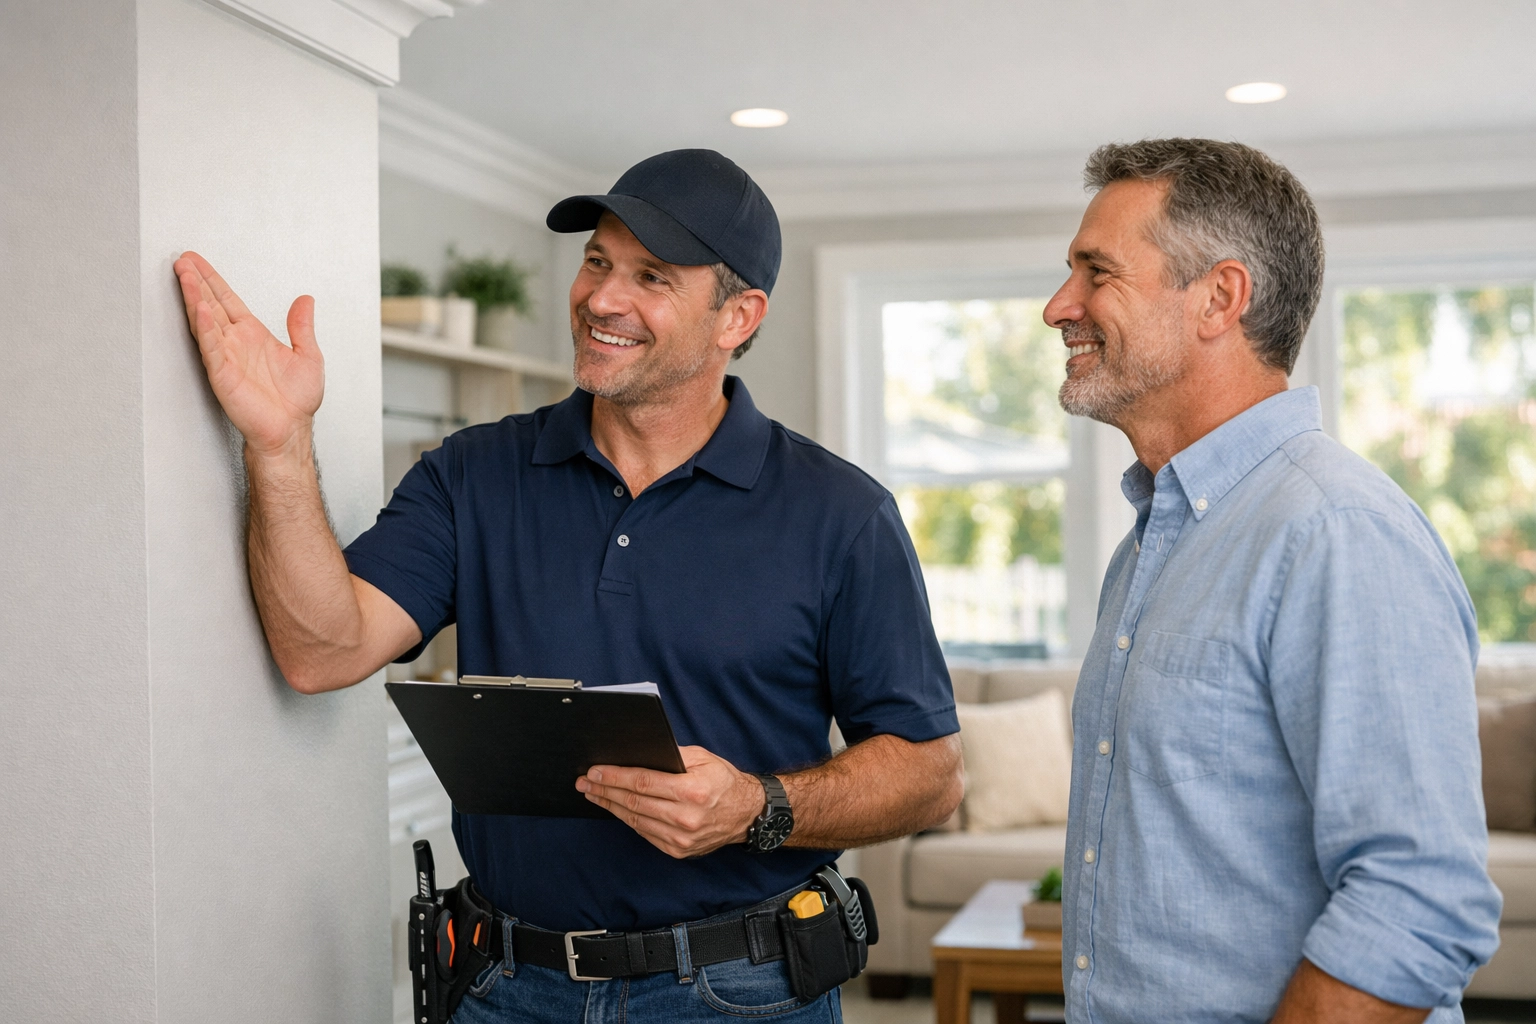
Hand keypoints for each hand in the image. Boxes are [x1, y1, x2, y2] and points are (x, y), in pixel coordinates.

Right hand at [173, 251, 323, 457]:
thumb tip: (306, 300)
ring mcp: (227, 357)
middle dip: (196, 282)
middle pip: (211, 304)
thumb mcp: (308, 355)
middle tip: (182, 260)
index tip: (196, 262)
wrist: (291, 429)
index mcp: (253, 335)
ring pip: (206, 321)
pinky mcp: (223, 374)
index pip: (228, 300)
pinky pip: (212, 347)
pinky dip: (206, 327)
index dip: (212, 281)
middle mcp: (236, 343)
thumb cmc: (296, 400)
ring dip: (194, 297)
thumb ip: (302, 327)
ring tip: (184, 275)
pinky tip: (200, 309)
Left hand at [577, 746, 763, 858]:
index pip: (643, 782)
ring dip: (610, 806)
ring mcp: (681, 838)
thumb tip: (638, 753)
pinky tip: (616, 808)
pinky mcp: (677, 850)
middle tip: (584, 783)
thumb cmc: (725, 782)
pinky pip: (644, 833)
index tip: (594, 771)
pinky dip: (627, 819)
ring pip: (635, 820)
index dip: (614, 777)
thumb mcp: (703, 758)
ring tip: (593, 794)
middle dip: (604, 791)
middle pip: (633, 802)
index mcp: (693, 791)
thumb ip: (672, 755)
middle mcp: (686, 818)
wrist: (748, 815)